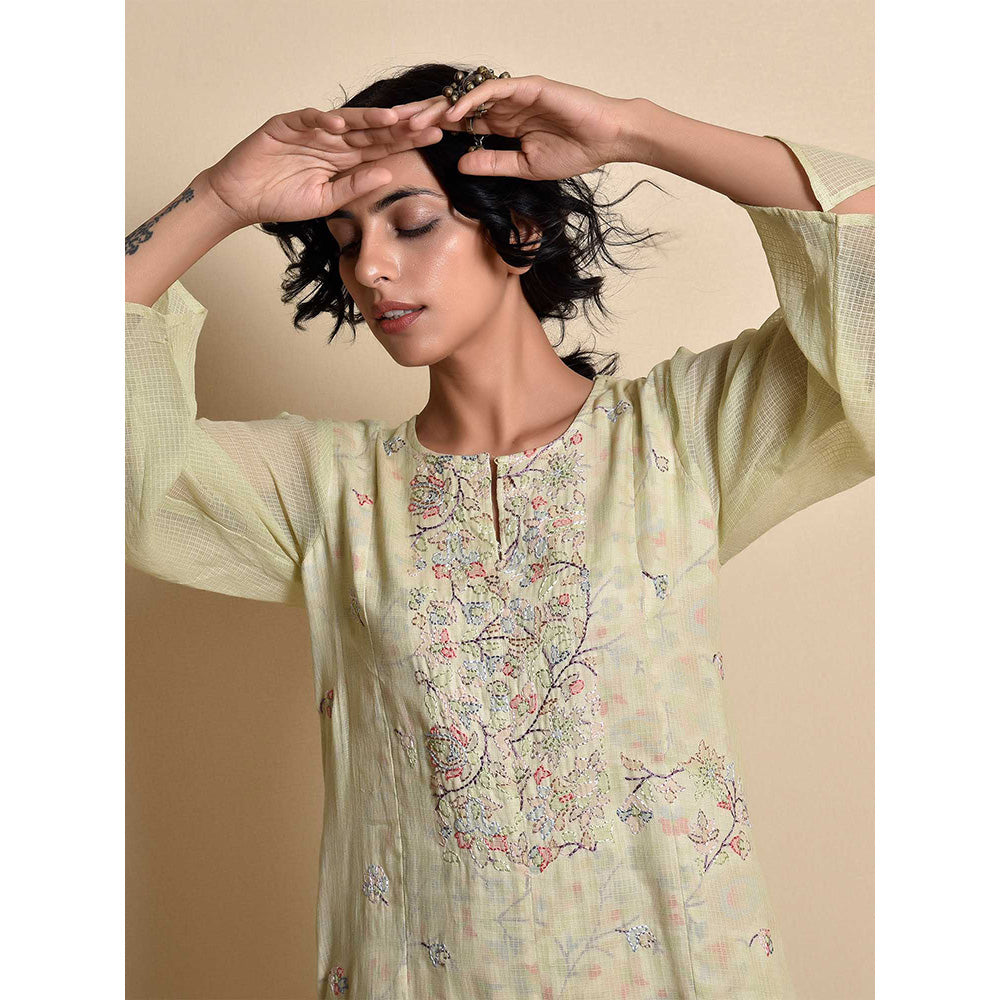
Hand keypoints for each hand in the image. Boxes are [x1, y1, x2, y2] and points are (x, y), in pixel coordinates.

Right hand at [201, 107, 444, 227]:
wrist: (242, 199)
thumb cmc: (282, 200)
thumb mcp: (326, 201)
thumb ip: (354, 186)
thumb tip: (386, 173)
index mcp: (345, 158)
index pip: (382, 146)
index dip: (406, 141)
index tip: (433, 138)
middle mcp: (332, 140)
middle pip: (371, 128)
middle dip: (398, 124)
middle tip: (427, 119)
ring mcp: (310, 130)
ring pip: (344, 119)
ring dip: (368, 118)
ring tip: (392, 118)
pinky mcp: (285, 125)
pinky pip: (306, 119)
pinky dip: (321, 121)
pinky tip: (339, 125)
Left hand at [390, 74, 636, 180]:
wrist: (606, 140)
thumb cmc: (573, 152)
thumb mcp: (524, 167)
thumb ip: (492, 164)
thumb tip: (460, 165)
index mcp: (501, 125)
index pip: (458, 125)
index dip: (432, 132)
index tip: (406, 144)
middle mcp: (502, 106)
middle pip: (454, 108)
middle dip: (424, 116)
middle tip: (393, 126)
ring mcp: (513, 94)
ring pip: (467, 97)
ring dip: (439, 109)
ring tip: (414, 122)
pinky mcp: (527, 87)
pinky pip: (492, 91)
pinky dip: (471, 101)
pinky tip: (451, 115)